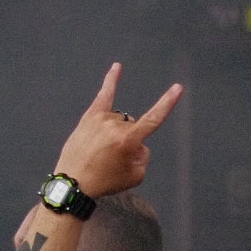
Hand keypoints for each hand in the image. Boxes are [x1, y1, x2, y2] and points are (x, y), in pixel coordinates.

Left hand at [53, 63, 182, 197]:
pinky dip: (111, 81)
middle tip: (113, 159)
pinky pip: (103, 96)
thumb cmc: (104, 181)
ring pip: (120, 121)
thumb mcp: (135, 176)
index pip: (154, 118)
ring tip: (103, 151)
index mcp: (128, 139)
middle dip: (130, 141)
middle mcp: (115, 125)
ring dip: (118, 132)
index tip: (177, 87)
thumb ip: (144, 156)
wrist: (73, 183)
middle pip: (134, 127)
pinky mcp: (89, 117)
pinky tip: (117, 67)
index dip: (167, 103)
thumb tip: (138, 143)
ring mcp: (100, 119)